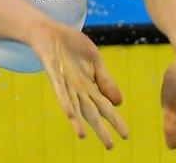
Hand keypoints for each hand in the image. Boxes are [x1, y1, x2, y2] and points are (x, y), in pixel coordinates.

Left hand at [29, 22, 128, 148]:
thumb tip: (118, 103)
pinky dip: (64, 100)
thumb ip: (105, 80)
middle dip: (100, 128)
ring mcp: (64, 80)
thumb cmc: (71, 45)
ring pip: (72, 104)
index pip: (104, 106)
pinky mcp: (52, 71)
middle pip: (90, 111)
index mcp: (88, 85)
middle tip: (110, 147)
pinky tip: (69, 113)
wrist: (49, 30)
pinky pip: (58, 88)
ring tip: (83, 136)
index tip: (126, 136)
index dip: (115, 120)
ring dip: (77, 121)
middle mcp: (76, 87)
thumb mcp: (95, 60)